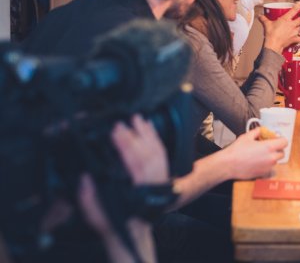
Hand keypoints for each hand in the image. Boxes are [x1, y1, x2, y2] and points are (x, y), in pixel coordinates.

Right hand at [78, 114, 165, 261]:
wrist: (131, 233)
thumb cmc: (113, 224)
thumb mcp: (96, 217)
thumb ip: (88, 200)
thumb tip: (85, 177)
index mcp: (138, 193)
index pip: (135, 164)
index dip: (126, 146)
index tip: (116, 130)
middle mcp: (152, 185)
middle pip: (147, 155)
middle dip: (135, 136)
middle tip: (122, 122)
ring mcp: (159, 180)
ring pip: (157, 153)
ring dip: (148, 134)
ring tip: (138, 119)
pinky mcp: (160, 176)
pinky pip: (161, 155)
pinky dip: (155, 140)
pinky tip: (149, 128)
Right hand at [220, 129, 287, 179]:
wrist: (228, 165)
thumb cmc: (237, 151)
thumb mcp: (247, 136)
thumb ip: (258, 131)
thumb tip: (262, 130)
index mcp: (269, 147)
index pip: (285, 142)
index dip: (280, 140)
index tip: (275, 139)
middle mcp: (271, 158)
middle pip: (282, 153)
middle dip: (277, 149)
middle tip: (268, 146)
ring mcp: (268, 167)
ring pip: (276, 161)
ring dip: (272, 157)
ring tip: (261, 154)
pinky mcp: (263, 174)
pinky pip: (269, 168)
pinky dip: (266, 164)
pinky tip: (257, 161)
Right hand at [260, 2, 299, 52]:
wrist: (273, 44)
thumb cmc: (271, 34)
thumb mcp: (267, 24)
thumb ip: (264, 19)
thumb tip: (260, 16)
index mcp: (285, 19)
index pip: (294, 10)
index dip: (297, 6)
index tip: (299, 3)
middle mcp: (292, 25)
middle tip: (298, 17)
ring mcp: (294, 32)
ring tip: (298, 27)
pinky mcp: (295, 39)